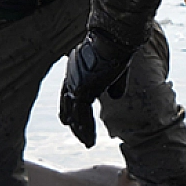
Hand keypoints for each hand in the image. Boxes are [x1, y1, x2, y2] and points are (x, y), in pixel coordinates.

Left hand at [59, 30, 136, 147]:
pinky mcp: (82, 91)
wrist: (113, 41)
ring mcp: (75, 85)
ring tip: (87, 144)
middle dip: (75, 124)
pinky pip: (81, 116)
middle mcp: (71, 79)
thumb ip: (114, 84)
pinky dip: (86, 130)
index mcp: (76, 71)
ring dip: (81, 131)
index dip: (70, 109)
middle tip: (82, 137)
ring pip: (75, 115)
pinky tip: (90, 140)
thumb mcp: (114, 70)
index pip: (69, 95)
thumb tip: (115, 97)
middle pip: (69, 107)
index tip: (70, 122)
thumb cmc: (116, 50)